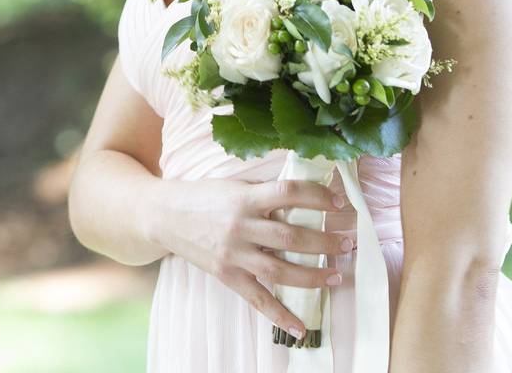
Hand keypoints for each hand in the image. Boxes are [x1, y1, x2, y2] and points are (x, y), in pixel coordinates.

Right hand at [149, 176, 352, 333]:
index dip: (318, 196)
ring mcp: (233, 254)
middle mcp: (241, 226)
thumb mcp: (236, 184)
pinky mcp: (226, 275)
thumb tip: (308, 192)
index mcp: (247, 198)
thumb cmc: (205, 196)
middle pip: (291, 237)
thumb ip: (267, 191)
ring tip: (337, 276)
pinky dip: (279, 315)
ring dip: (312, 276)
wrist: (163, 216)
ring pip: (279, 270)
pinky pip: (257, 299)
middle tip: (348, 244)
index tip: (340, 203)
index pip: (290, 192)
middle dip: (324, 243)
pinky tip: (301, 327)